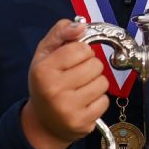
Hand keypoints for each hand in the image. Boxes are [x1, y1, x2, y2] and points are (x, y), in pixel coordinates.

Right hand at [22, 19, 109, 148]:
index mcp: (43, 70)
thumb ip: (60, 33)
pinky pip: (105, 101)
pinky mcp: (82, 123)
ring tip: (80, 89)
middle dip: (90, 67)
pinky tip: (84, 102)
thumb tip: (81, 25)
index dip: (80, 51)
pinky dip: (98, 100)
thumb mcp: (44, 54)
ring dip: (95, 83)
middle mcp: (54, 90)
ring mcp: (68, 108)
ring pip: (103, 82)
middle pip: (95, 64)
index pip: (81, 48)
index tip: (71, 60)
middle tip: (76, 76)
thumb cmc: (46, 83)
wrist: (44, 123)